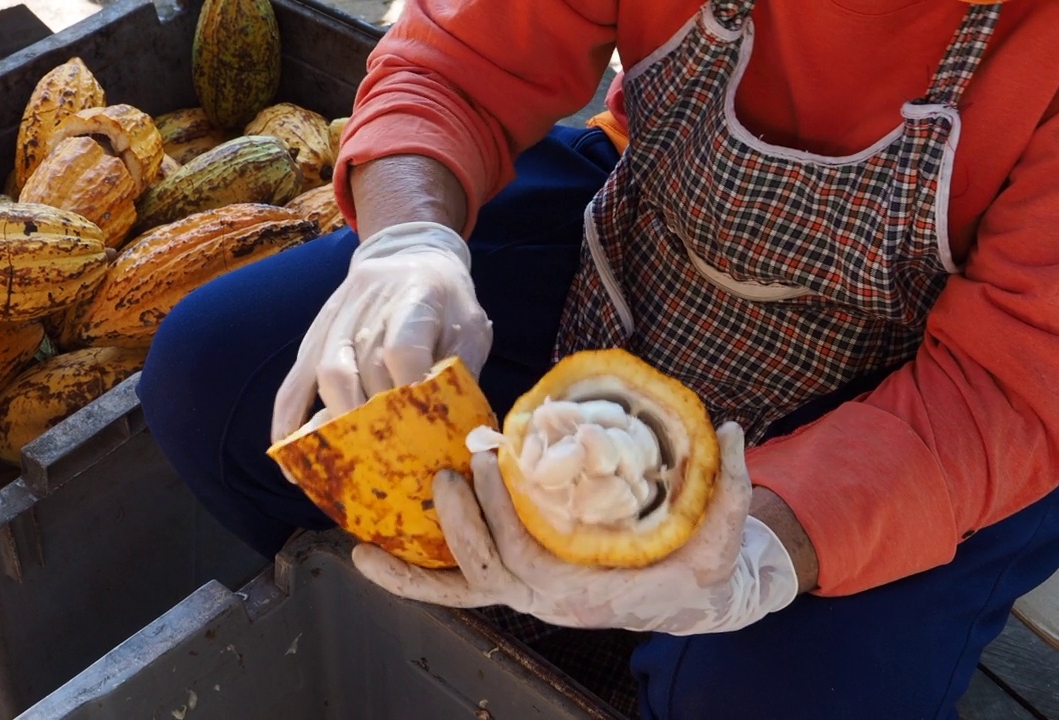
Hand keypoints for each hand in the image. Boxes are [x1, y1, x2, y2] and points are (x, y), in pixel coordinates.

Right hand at [271, 222, 492, 442]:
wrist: (409, 252)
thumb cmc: (446, 299)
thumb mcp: (471, 325)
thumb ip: (465, 372)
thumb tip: (460, 434)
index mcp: (416, 296)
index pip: (403, 346)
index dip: (409, 387)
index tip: (422, 425)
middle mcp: (370, 304)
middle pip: (363, 367)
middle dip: (375, 417)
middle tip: (390, 459)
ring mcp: (336, 320)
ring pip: (327, 374)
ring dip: (337, 421)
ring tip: (349, 462)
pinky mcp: (314, 337)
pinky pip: (295, 380)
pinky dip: (289, 417)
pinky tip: (291, 452)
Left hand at [352, 422, 799, 635]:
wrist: (684, 599)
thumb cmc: (697, 569)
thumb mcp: (723, 536)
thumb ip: (732, 489)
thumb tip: (735, 431)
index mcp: (585, 593)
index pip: (528, 560)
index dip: (501, 516)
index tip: (490, 463)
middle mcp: (546, 603)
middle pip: (486, 569)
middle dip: (463, 521)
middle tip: (455, 466)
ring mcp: (524, 598)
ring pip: (459, 588)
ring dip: (418, 559)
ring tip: (388, 516)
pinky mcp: (512, 587)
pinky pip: (452, 592)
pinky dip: (409, 581)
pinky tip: (367, 558)